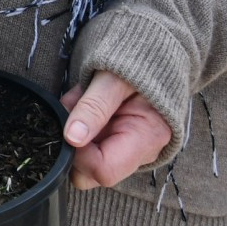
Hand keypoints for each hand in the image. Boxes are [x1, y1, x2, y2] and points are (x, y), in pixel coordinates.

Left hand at [60, 70, 171, 188]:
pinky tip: (81, 106)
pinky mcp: (112, 141)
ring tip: (80, 103)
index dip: (79, 155)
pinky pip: (83, 146)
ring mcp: (124, 148)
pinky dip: (74, 127)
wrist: (155, 50)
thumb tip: (72, 138)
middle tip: (73, 111)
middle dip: (72, 147)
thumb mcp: (114, 78)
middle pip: (90, 175)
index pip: (104, 171)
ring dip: (71, 135)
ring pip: (82, 162)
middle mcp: (138, 152)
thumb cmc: (140, 62)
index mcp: (146, 138)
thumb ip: (95, 106)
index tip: (71, 128)